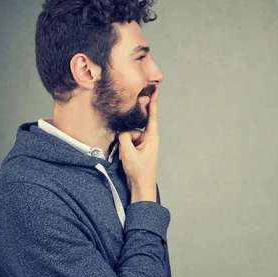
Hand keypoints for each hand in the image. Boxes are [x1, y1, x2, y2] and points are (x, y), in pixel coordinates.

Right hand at [118, 87, 159, 202]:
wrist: (142, 187)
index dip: (153, 102)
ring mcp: (143, 144)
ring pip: (128, 136)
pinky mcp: (137, 148)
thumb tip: (121, 132)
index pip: (152, 116)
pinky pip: (127, 142)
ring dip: (124, 146)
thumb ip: (123, 138)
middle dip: (126, 138)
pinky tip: (124, 158)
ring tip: (126, 158)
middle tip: (128, 153)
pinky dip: (124, 149)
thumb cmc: (140, 171)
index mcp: (152, 137)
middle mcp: (148, 138)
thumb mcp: (129, 153)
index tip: (156, 89)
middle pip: (133, 128)